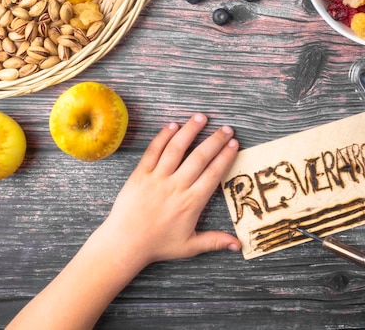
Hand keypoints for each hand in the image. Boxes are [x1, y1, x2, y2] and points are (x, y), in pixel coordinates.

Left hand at [7, 114, 240, 329]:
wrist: (125, 243)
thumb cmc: (158, 245)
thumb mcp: (189, 246)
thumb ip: (215, 241)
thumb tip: (239, 245)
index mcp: (191, 203)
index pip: (213, 174)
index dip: (225, 157)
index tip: (234, 144)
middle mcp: (176, 187)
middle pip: (199, 157)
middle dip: (215, 140)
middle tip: (226, 129)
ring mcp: (157, 178)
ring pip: (176, 149)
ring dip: (190, 131)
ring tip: (201, 118)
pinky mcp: (140, 174)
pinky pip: (153, 151)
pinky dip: (163, 137)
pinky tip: (173, 126)